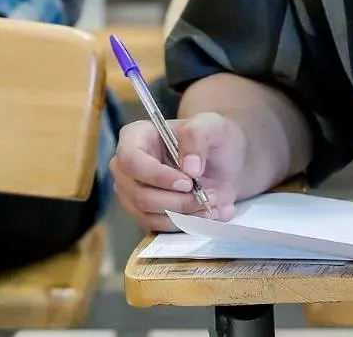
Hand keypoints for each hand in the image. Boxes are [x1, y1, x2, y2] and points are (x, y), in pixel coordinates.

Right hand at [110, 112, 247, 231]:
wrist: (224, 162)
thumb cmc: (212, 138)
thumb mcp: (211, 125)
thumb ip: (197, 137)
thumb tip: (189, 168)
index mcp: (135, 137)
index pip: (130, 160)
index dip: (157, 175)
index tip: (188, 183)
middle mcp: (127, 167)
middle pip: (139, 194)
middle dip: (177, 201)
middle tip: (208, 197)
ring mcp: (132, 193)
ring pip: (149, 214)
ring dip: (184, 214)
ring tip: (213, 204)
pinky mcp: (144, 213)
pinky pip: (158, 226)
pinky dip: (185, 224)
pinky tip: (207, 213)